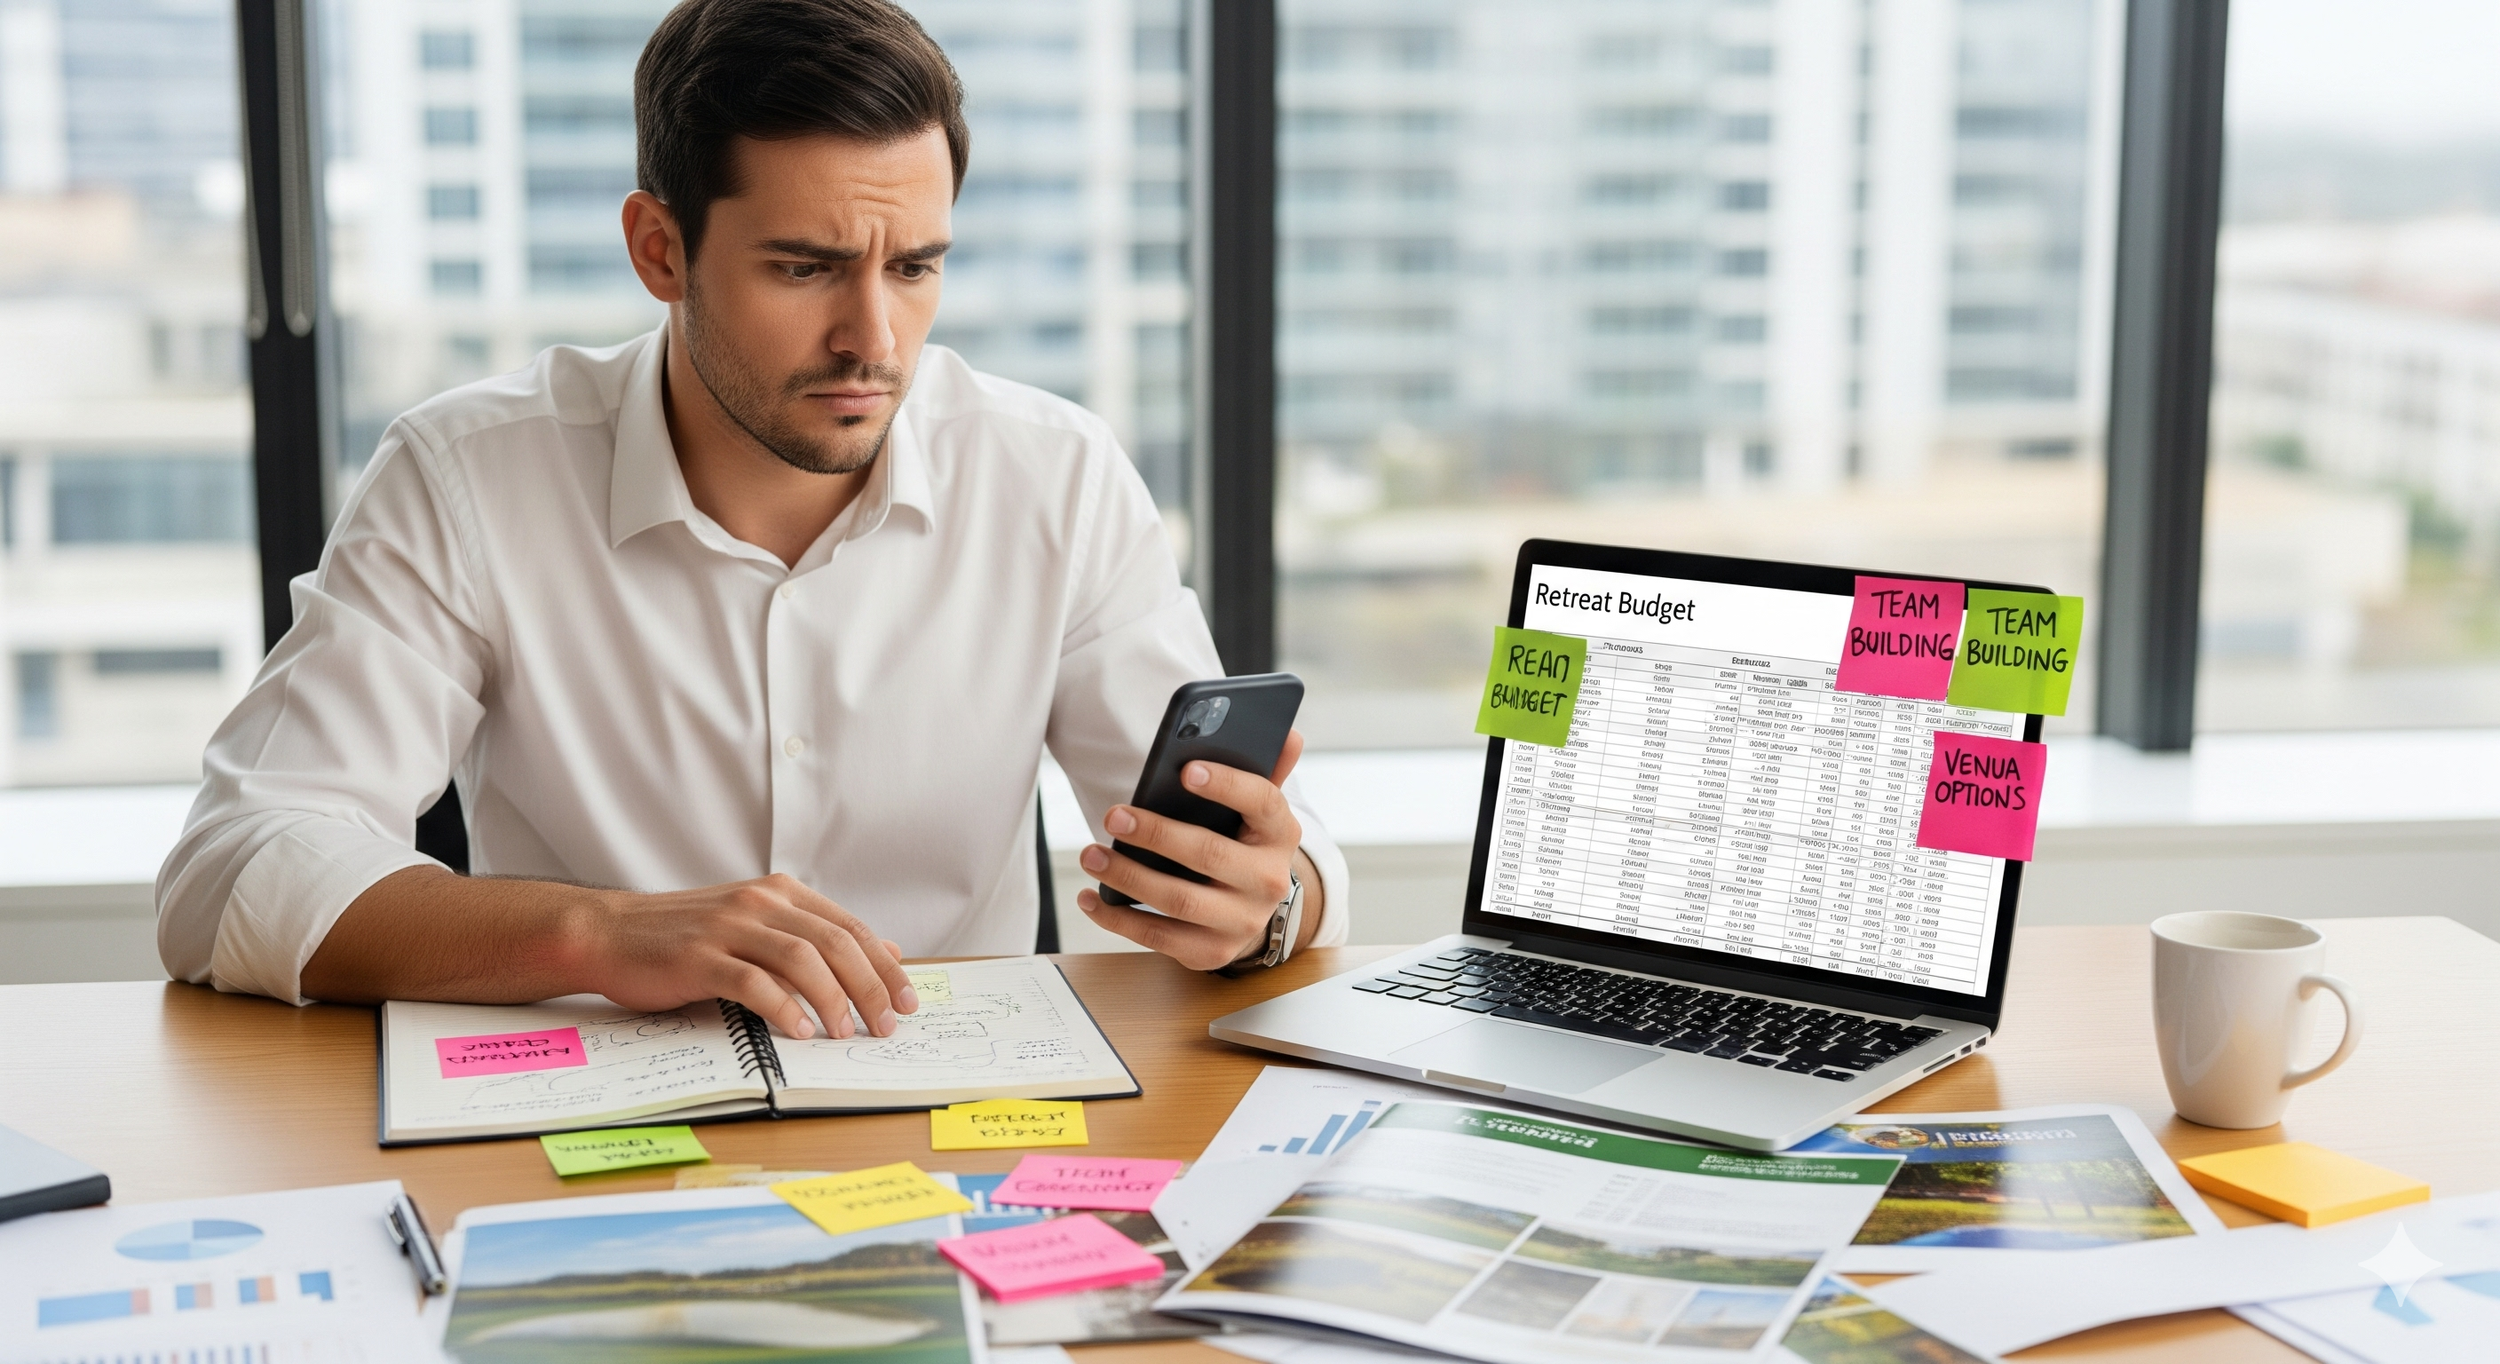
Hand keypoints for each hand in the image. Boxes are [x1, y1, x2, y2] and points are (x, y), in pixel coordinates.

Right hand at [575, 873, 917, 1039]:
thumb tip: (883, 951)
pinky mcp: (699, 957)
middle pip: (835, 943)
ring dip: (833, 1000)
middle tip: (886, 1025)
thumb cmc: (686, 938)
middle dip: (870, 987)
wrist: (610, 933)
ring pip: (801, 959)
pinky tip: (799, 1032)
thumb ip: (815, 936)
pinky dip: (783, 1008)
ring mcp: (729, 927)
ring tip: (846, 1033)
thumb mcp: (757, 927)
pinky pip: (753, 982)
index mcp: (780, 894)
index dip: (885, 966)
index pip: (849, 928)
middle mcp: (760, 903)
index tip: (907, 1001)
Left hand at [1077, 730, 1310, 969]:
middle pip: (1209, 853)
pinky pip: (1158, 936)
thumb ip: (1266, 770)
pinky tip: (1090, 897)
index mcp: (1281, 833)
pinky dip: (1118, 918)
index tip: (1185, 770)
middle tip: (1113, 815)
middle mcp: (1269, 881)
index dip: (1226, 785)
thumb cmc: (1242, 843)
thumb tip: (1289, 735)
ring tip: (1090, 854)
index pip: (1262, 801)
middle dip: (1156, 833)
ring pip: (1178, 899)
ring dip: (1127, 875)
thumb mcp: (1257, 810)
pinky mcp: (1211, 951)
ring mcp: (1242, 921)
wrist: (1250, 910)